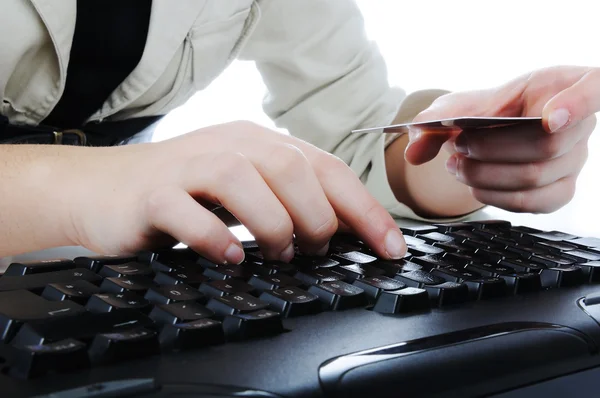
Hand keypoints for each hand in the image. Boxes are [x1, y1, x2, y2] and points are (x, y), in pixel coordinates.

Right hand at [67, 121, 405, 262]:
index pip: (326, 168)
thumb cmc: (182, 193)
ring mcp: (188, 166)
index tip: (390, 247)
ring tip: (277, 253)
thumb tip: (342, 233)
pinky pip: (187, 212)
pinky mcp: (152, 194)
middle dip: (316, 218)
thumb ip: (288, 200)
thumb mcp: (243, 189)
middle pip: (292, 169)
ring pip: (243, 181)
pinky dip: (216, 238)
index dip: (364, 209)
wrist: (103, 189)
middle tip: (311, 249)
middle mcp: (228, 145)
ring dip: (273, 225)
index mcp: (259, 143)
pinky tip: (232, 257)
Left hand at [404, 66, 598, 212]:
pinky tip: (474, 186)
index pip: (593, 87)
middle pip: (544, 147)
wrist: (492, 129)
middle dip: (490, 149)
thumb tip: (412, 151)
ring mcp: (575, 160)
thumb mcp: (459, 104)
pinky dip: (495, 196)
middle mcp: (579, 124)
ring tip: (457, 165)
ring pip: (535, 178)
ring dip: (486, 175)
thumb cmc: (484, 110)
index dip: (577, 103)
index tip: (549, 119)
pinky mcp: (561, 190)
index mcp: (562, 84)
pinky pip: (533, 203)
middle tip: (458, 146)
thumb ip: (433, 121)